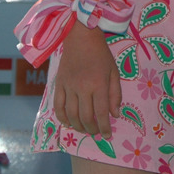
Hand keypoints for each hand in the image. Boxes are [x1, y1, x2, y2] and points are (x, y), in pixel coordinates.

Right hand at [54, 24, 120, 138]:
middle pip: (85, 117)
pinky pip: (58, 107)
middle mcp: (83, 88)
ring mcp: (69, 87)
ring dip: (78, 126)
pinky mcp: (58, 85)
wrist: (81, 38)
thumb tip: (115, 114)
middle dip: (92, 129)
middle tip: (96, 133)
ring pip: (71, 115)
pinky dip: (62, 118)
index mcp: (99, 84)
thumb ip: (115, 94)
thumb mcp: (114, 71)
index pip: (102, 113)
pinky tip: (68, 123)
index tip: (107, 135)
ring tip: (85, 129)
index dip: (105, 127)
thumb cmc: (101, 54)